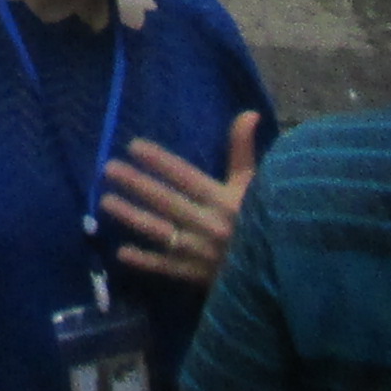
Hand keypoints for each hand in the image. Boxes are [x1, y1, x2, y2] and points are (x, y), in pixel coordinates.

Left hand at [101, 111, 261, 287]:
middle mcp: (211, 226)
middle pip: (167, 202)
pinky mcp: (199, 277)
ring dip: (132, 217)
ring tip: (105, 202)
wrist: (284, 273)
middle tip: (108, 169)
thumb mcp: (256, 186)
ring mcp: (202, 254)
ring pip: (162, 232)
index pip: (186, 177)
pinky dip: (145, 261)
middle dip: (137, 184)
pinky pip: (168, 267)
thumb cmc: (267, 222)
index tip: (134, 146)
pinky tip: (121, 252)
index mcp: (225, 202)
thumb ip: (244, 151)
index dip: (160, 161)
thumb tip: (249, 113)